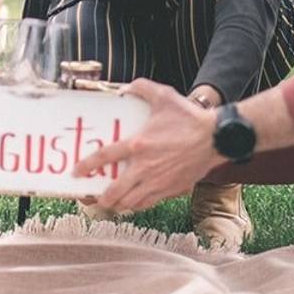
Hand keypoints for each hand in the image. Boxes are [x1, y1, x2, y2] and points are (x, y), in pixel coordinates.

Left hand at [73, 78, 221, 213]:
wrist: (216, 138)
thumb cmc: (190, 118)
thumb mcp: (164, 96)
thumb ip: (141, 88)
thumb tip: (126, 88)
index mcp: (138, 145)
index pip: (104, 157)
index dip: (86, 166)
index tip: (77, 173)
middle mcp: (145, 168)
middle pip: (116, 192)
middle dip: (102, 199)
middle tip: (95, 198)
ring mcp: (159, 182)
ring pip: (132, 203)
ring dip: (119, 205)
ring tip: (113, 203)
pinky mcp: (172, 190)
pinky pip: (149, 203)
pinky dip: (138, 205)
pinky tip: (135, 202)